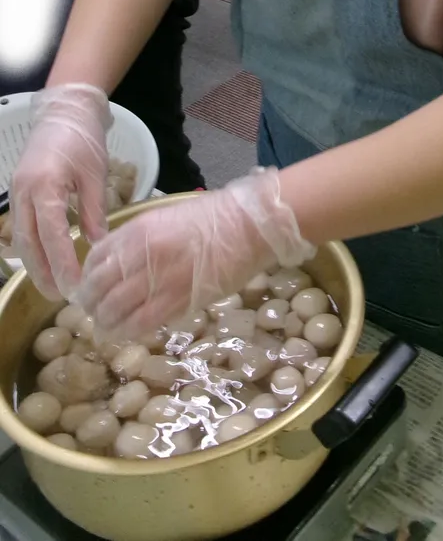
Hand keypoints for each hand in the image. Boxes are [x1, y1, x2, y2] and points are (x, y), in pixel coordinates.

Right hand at [10, 84, 111, 300]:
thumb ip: (95, 212)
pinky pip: (20, 227)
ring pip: (20, 239)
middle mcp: (24, 193)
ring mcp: (17, 193)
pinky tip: (44, 261)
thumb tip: (99, 247)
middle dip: (42, 273)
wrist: (65, 111)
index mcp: (44, 186)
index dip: (62, 264)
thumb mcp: (95, 175)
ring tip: (52, 286)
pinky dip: (32, 247)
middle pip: (28, 243)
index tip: (74, 287)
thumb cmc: (84, 139)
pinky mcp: (18, 193)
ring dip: (35, 264)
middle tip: (60, 297)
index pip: (51, 235)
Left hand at [77, 168, 314, 337]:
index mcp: (139, 230)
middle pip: (99, 288)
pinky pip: (142, 323)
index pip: (96, 258)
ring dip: (106, 322)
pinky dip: (128, 331)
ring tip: (106, 326)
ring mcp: (161, 279)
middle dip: (90, 304)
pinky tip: (125, 332)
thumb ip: (137, 239)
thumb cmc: (210, 218)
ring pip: (116, 310)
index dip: (86, 277)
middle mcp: (144, 255)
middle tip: (93, 311)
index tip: (87, 286)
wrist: (249, 227)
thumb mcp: (164, 217)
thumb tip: (114, 264)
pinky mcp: (180, 301)